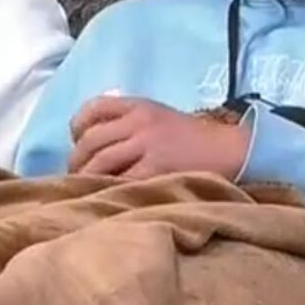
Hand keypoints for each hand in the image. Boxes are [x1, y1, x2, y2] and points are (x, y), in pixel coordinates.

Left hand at [68, 96, 249, 180]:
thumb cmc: (193, 139)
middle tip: (74, 177)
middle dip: (76, 160)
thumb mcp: (160, 116)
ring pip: (99, 161)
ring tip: (84, 191)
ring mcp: (147, 145)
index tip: (77, 144)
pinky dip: (108, 190)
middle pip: (90, 139)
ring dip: (85, 178)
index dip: (77, 127)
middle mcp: (139, 121)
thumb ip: (130, 122)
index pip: (94, 107)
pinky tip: (106, 198)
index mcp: (138, 106)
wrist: (230, 151)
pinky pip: (120, 180)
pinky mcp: (156, 169)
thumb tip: (93, 141)